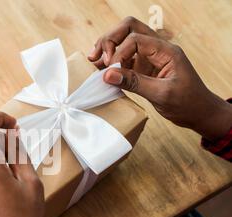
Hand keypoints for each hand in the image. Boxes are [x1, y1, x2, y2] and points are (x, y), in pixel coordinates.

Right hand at [88, 16, 231, 140]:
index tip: (111, 70)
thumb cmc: (187, 103)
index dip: (119, 52)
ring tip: (94, 61)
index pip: (135, 39)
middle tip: (96, 57)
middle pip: (129, 29)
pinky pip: (124, 58)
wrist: (198, 113)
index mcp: (166, 50)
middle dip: (109, 39)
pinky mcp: (143, 68)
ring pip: (124, 40)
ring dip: (108, 47)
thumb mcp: (161, 94)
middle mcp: (157, 49)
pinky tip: (101, 70)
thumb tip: (107, 75)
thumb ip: (134, 82)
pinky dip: (111, 61)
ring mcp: (149, 57)